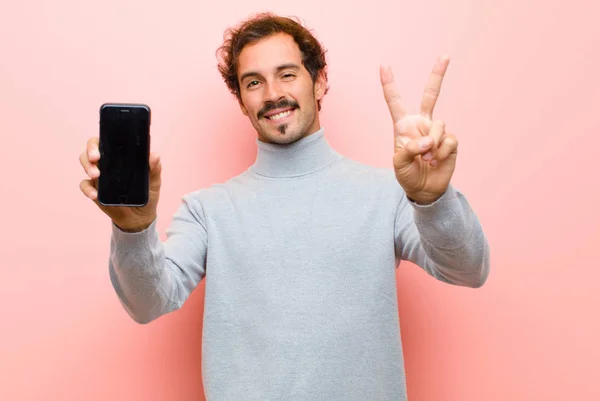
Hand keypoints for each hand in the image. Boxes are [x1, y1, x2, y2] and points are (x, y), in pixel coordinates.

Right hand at [79, 136, 161, 231]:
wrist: (140, 217)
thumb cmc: (147, 193)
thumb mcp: (153, 181)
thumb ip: (154, 168)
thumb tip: (155, 155)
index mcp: (120, 157)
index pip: (106, 142)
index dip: (101, 139)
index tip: (102, 143)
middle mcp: (108, 164)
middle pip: (91, 150)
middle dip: (90, 151)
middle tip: (96, 158)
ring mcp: (100, 177)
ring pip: (86, 164)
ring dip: (87, 166)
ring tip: (96, 175)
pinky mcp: (95, 190)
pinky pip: (85, 185)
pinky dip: (87, 189)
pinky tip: (94, 195)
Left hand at [380, 55, 457, 203]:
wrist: (424, 189)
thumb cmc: (407, 174)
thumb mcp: (399, 164)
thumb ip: (409, 150)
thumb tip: (429, 140)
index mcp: (403, 126)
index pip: (395, 101)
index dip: (389, 84)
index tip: (383, 65)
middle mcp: (421, 123)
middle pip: (430, 95)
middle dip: (438, 74)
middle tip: (445, 55)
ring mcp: (437, 131)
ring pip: (438, 125)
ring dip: (432, 144)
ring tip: (427, 158)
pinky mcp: (450, 141)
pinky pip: (449, 139)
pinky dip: (442, 152)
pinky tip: (437, 161)